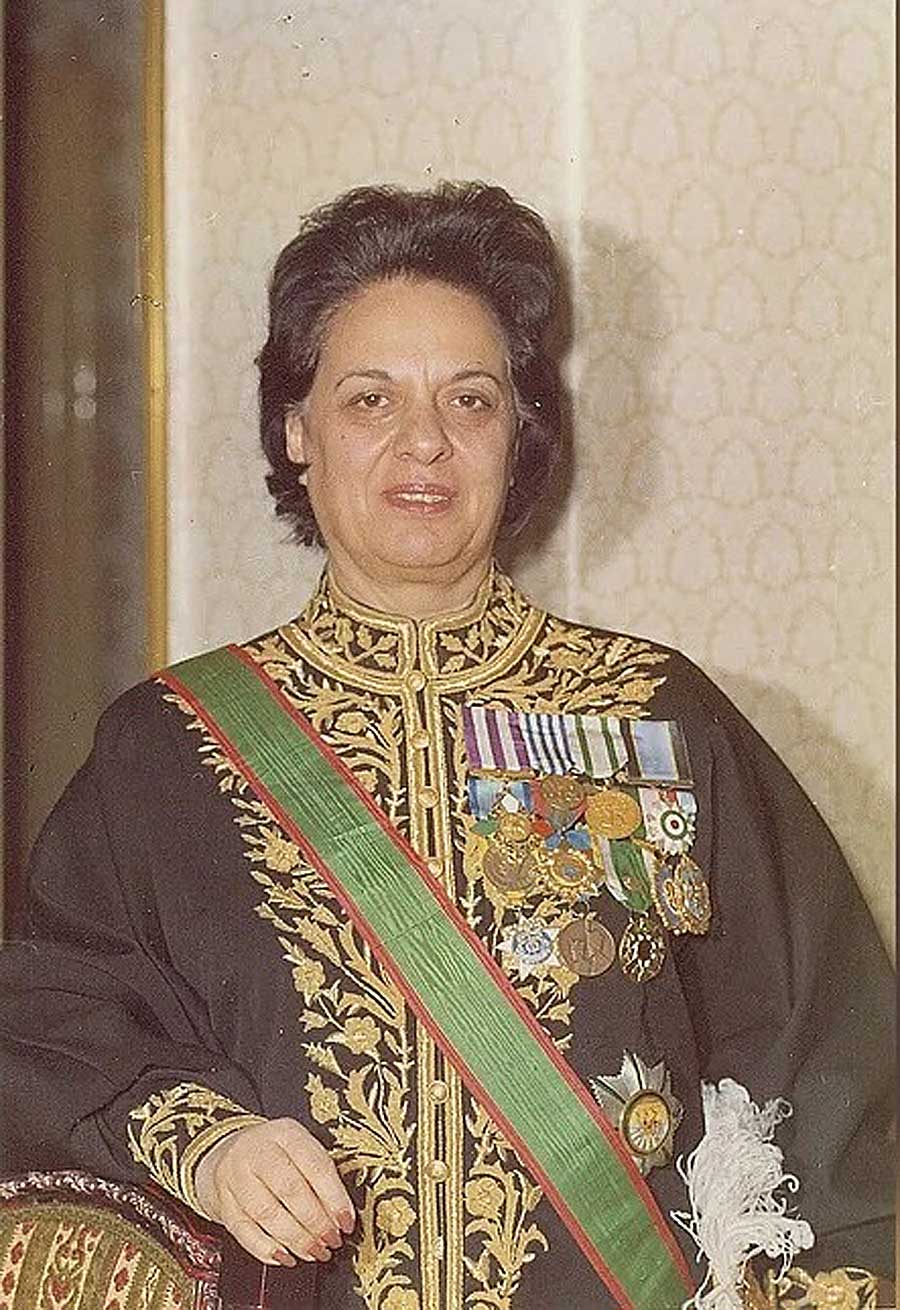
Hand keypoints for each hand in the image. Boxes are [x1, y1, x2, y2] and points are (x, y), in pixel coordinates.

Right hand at [194, 1117, 354, 1265]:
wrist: (229, 1152)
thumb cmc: (275, 1154)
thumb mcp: (300, 1150)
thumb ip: (320, 1176)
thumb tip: (342, 1215)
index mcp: (286, 1133)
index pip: (315, 1165)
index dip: (334, 1198)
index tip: (346, 1222)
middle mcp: (258, 1150)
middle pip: (290, 1190)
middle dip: (315, 1222)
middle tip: (330, 1240)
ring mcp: (235, 1175)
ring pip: (266, 1212)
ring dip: (295, 1239)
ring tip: (313, 1251)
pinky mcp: (222, 1200)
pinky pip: (243, 1230)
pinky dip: (266, 1248)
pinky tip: (284, 1256)